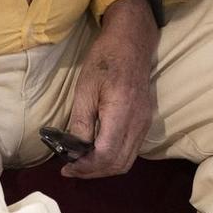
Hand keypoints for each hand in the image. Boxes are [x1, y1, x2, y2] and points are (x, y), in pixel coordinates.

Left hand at [60, 0, 158, 178]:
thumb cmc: (105, 58)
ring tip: (82, 164)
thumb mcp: (85, 87)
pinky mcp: (145, 120)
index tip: (67, 168)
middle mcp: (138, 122)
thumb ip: (81, 121)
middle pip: (118, 164)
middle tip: (71, 169)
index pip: (106, 155)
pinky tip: (97, 150)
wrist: (132, 40)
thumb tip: (73, 150)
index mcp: (121, 112)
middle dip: (93, 172)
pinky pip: (131, 149)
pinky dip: (114, 157)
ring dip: (104, 168)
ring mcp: (144, 122)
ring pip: (127, 160)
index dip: (86, 167)